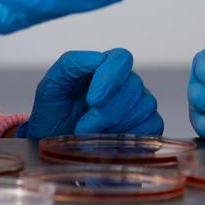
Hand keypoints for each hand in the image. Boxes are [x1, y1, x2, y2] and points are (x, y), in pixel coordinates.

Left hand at [18, 48, 161, 138]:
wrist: (55, 145)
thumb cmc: (52, 115)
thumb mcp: (51, 86)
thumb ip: (71, 64)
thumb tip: (99, 59)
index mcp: (104, 67)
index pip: (121, 59)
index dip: (110, 78)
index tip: (92, 101)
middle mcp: (126, 83)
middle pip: (133, 86)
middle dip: (106, 112)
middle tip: (83, 129)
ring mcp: (140, 104)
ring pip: (144, 107)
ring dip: (115, 127)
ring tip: (93, 137)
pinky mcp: (148, 126)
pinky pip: (153, 125)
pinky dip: (131, 137)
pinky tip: (111, 143)